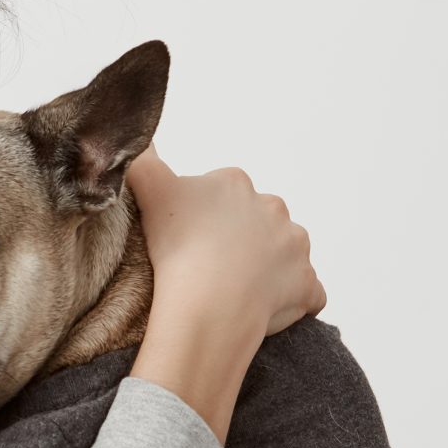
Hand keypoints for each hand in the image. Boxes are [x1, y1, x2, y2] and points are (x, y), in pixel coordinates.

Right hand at [124, 147, 324, 336]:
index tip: (188, 238)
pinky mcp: (307, 284)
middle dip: (240, 239)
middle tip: (210, 264)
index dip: (203, 216)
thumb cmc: (178, 247)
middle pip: (256, 221)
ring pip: (284, 253)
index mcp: (237, 184)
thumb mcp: (149, 188)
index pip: (222, 194)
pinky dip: (294, 299)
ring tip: (237, 289)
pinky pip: (307, 291)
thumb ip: (142, 161)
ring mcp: (295, 247)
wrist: (208, 304)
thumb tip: (139, 137)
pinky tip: (270, 309)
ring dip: (268, 267)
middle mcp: (274, 208)